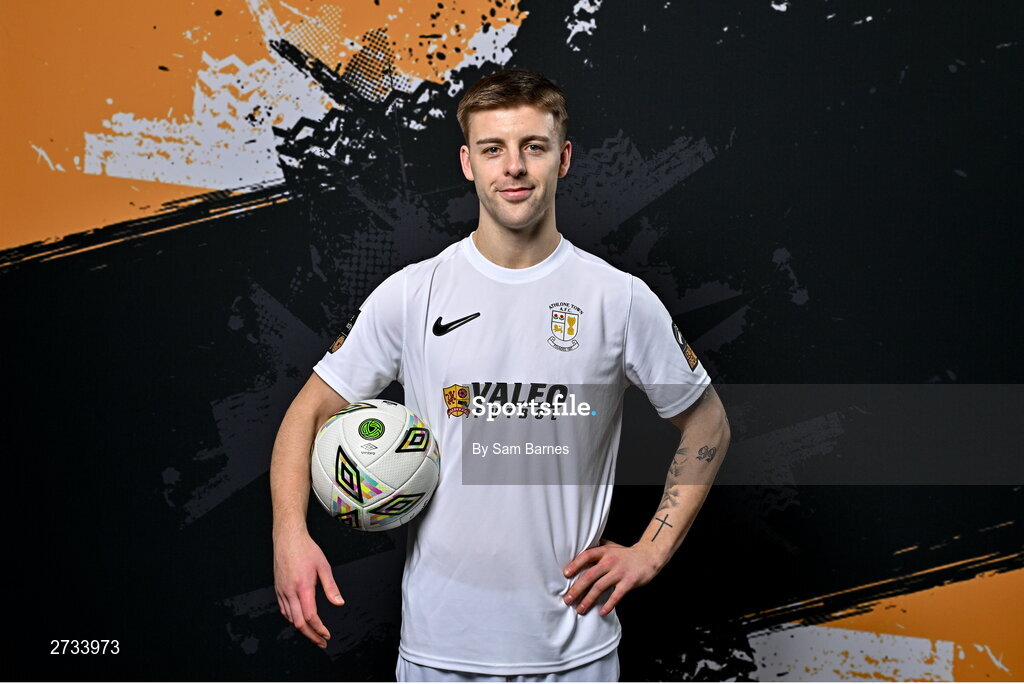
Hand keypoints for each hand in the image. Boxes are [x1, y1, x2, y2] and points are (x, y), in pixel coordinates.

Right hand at [273, 529, 344, 647]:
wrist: (287, 538)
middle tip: (321, 642)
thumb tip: (339, 603)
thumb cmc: (306, 549)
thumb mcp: (323, 566)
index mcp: (303, 586)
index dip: (319, 629)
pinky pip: (284, 610)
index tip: (327, 634)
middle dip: (311, 635)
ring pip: (290, 618)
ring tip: (313, 635)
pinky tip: (300, 621)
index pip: (310, 616)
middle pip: (298, 623)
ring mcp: (282, 591)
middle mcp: (290, 591)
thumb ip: (331, 587)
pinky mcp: (278, 589)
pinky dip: (292, 619)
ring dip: (301, 629)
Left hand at [562, 538, 660, 616]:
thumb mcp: (611, 546)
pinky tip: (601, 612)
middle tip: (567, 599)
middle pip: (590, 575)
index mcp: (604, 552)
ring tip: (580, 609)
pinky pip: (616, 596)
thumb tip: (578, 547)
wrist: (648, 557)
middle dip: (577, 588)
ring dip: (588, 600)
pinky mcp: (629, 582)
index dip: (575, 564)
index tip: (565, 574)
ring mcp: (620, 572)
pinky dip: (608, 605)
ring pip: (600, 587)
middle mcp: (610, 561)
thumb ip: (596, 547)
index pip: (586, 556)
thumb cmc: (625, 553)